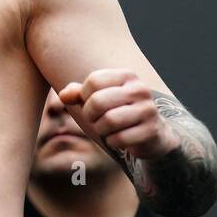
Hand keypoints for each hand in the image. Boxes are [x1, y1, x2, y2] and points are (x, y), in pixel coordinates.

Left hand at [58, 69, 179, 160]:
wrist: (152, 132)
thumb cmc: (118, 110)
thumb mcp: (97, 97)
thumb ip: (77, 93)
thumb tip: (63, 96)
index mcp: (126, 75)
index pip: (94, 81)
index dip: (84, 96)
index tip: (89, 103)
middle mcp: (139, 89)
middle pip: (98, 101)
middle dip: (89, 114)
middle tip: (94, 119)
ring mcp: (148, 110)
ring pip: (109, 121)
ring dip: (100, 129)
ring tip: (105, 128)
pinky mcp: (151, 130)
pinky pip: (120, 138)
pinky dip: (112, 141)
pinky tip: (117, 139)